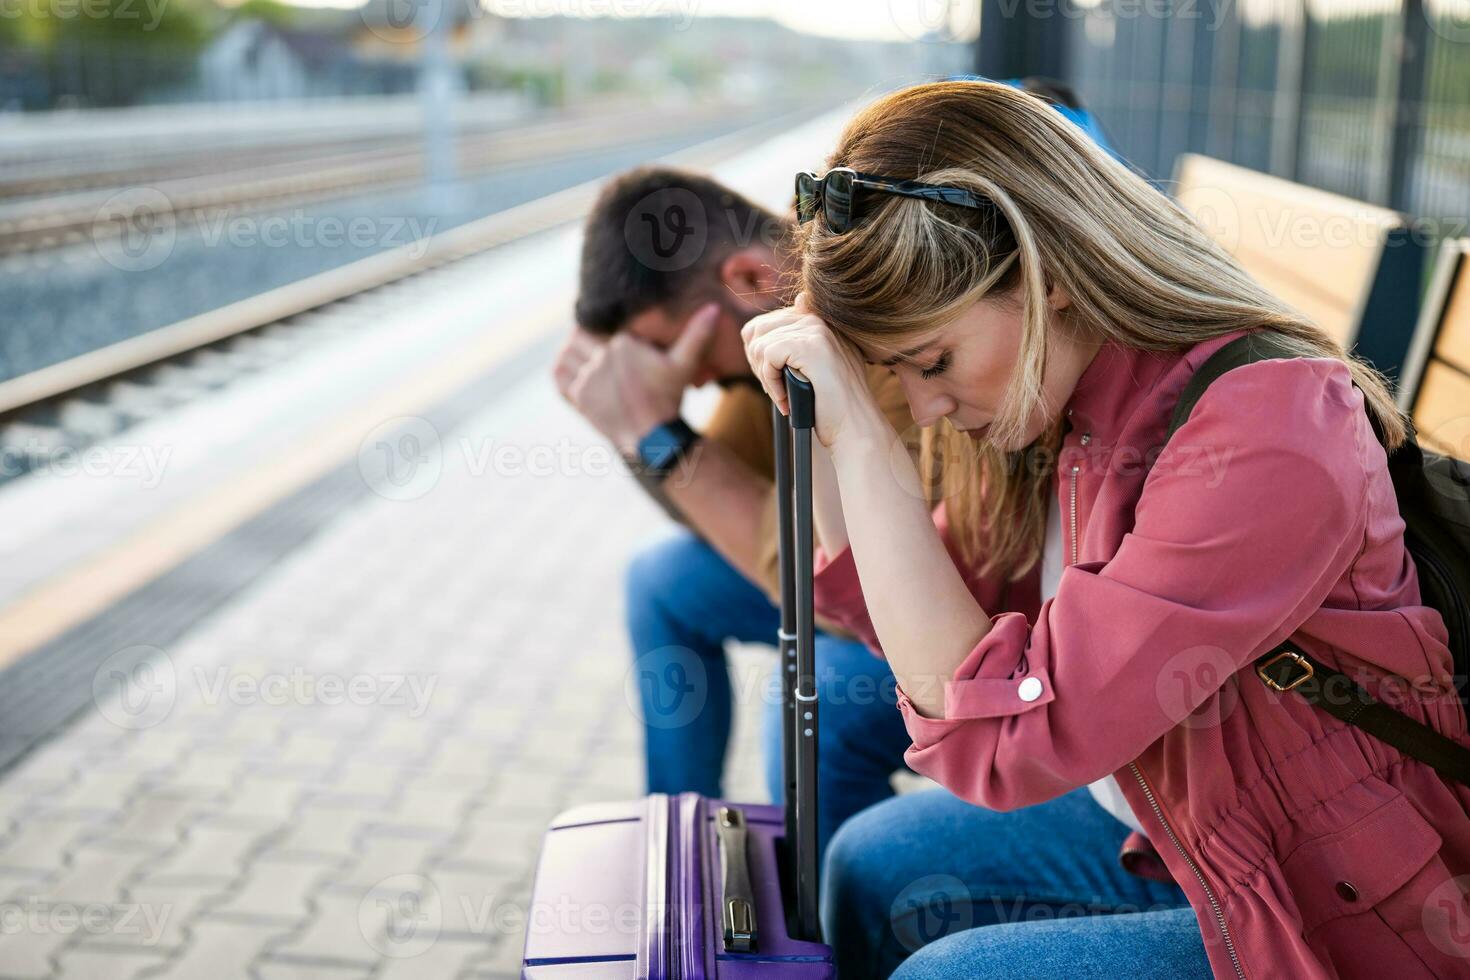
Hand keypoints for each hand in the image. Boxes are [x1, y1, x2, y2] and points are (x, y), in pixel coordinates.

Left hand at [554, 303, 718, 453]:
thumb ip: (697, 334)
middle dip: (582, 340)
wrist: (655, 436)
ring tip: (581, 359)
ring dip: (570, 355)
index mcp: (624, 343)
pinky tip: (573, 374)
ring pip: (565, 355)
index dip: (597, 328)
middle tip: (590, 346)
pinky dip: (562, 373)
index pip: (597, 323)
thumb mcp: (684, 364)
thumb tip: (714, 307)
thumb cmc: (669, 398)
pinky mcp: (581, 398)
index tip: (602, 334)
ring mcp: (589, 379)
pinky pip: (559, 378)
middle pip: (577, 336)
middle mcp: (603, 358)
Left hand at [741, 294, 881, 449]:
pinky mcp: (810, 346)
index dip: (759, 354)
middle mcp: (817, 319)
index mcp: (817, 321)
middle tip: (774, 389)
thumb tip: (755, 337)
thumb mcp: (812, 368)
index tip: (772, 379)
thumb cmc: (832, 404)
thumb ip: (792, 347)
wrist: (856, 425)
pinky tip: (786, 398)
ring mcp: (815, 330)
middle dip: (757, 364)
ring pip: (760, 344)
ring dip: (764, 377)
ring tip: (783, 397)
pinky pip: (768, 356)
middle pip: (757, 330)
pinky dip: (771, 382)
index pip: (765, 323)